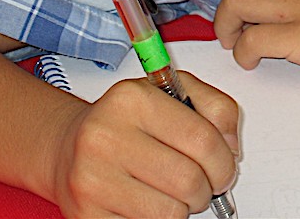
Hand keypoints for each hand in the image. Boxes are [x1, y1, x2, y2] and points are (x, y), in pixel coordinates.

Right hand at [51, 73, 238, 217]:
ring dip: (183, 207)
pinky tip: (150, 203)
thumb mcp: (174, 93)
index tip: (224, 167)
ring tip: (173, 192)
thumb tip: (231, 147)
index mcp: (132, 100)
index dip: (224, 161)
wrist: (68, 147)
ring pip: (171, 212)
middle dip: (206, 188)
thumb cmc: (127, 122)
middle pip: (190, 180)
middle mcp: (105, 136)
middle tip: (201, 183)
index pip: (203, 140)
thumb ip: (215, 107)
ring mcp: (91, 179)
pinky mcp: (86, 215)